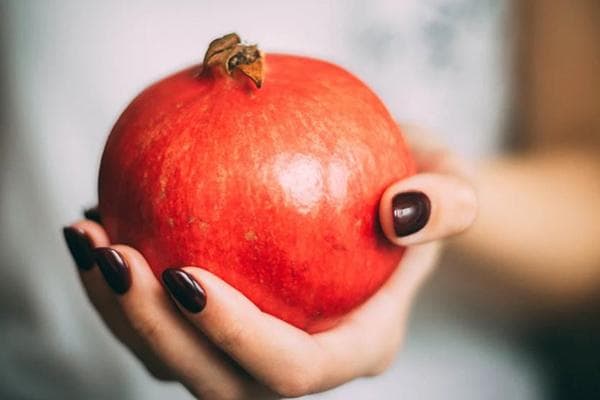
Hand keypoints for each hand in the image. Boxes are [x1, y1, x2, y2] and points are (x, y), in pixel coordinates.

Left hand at [62, 124, 475, 398]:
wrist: (387, 200)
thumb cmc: (419, 192)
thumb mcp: (451, 181)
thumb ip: (447, 201)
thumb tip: (401, 211)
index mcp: (356, 345)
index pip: (293, 369)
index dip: (235, 338)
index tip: (185, 272)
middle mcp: (301, 361)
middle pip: (220, 385)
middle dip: (157, 336)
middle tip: (115, 257)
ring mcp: (256, 347)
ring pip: (178, 362)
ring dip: (120, 313)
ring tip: (89, 238)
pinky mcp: (224, 322)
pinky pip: (164, 323)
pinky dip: (121, 286)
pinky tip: (101, 221)